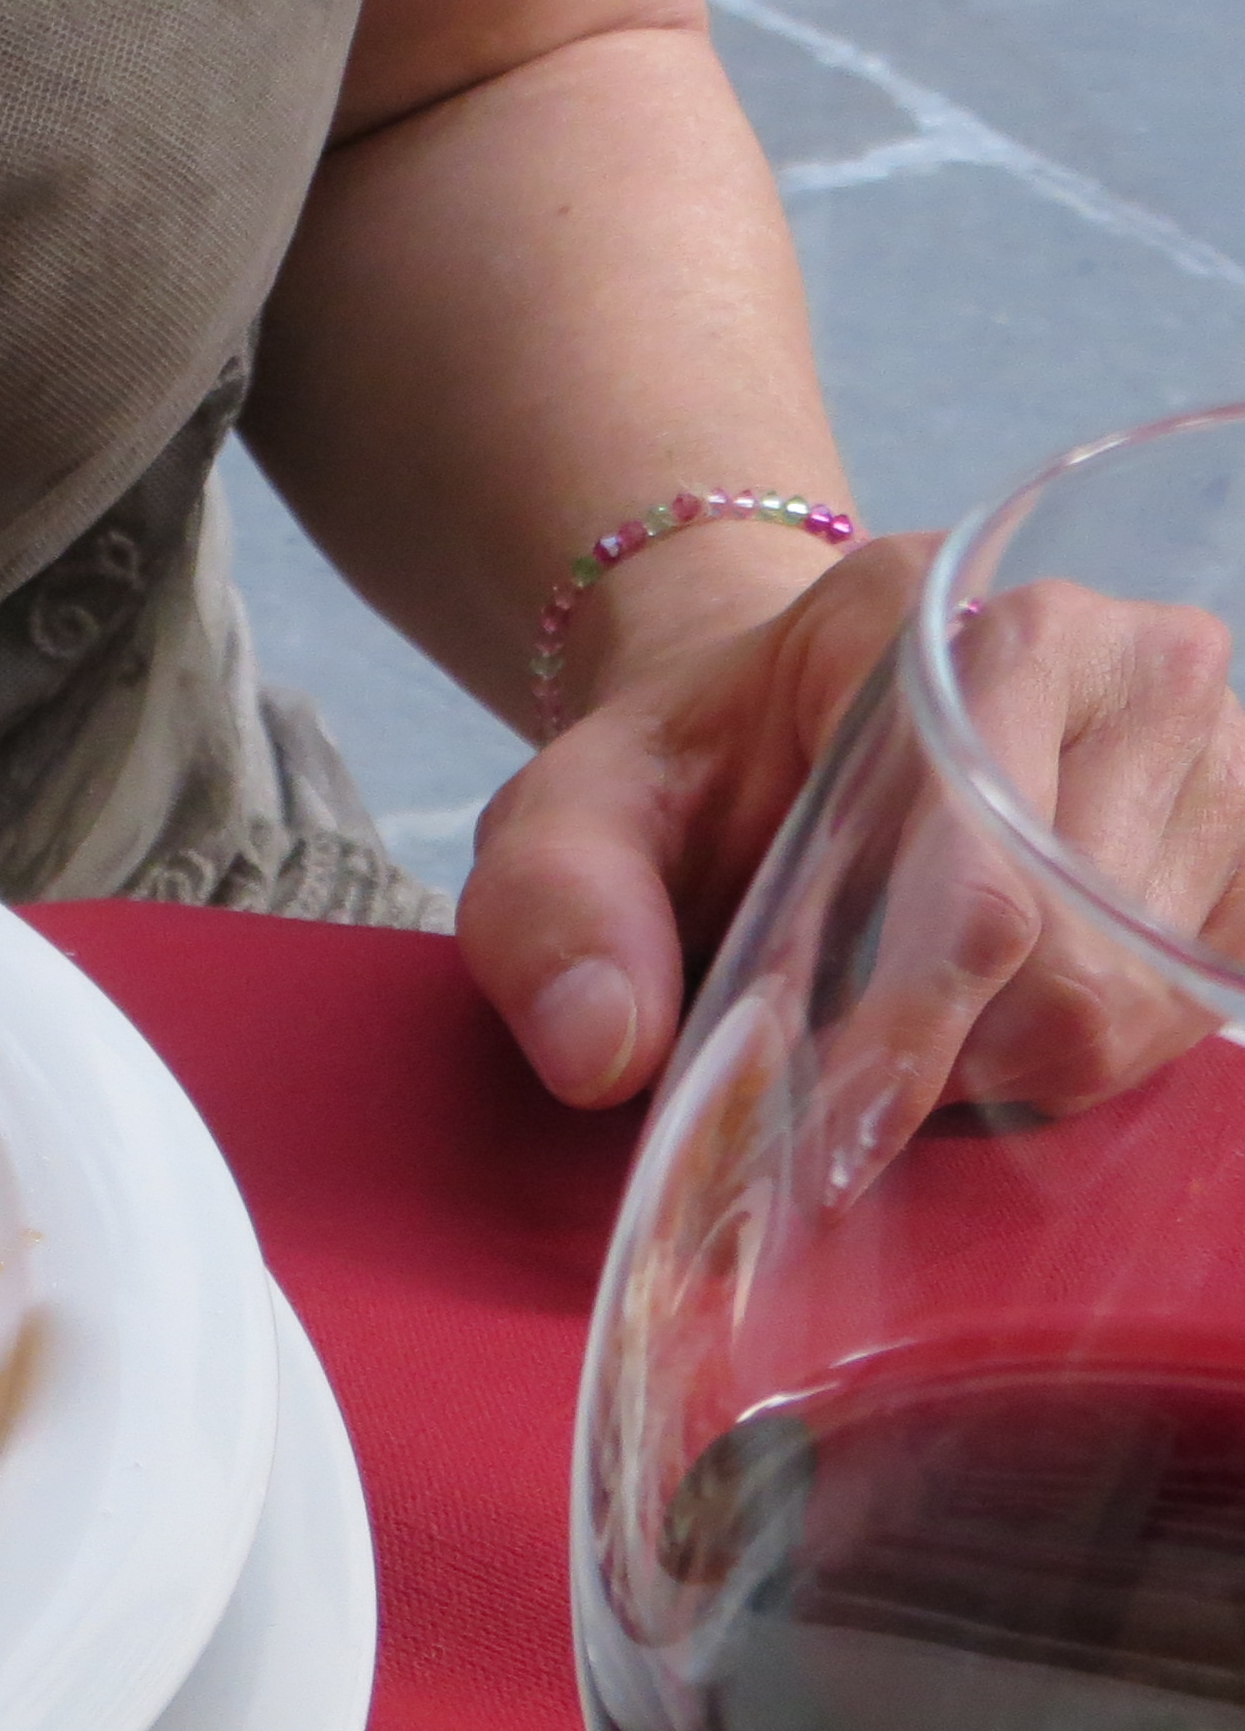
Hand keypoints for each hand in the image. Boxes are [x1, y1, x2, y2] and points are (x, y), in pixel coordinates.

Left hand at [462, 536, 1244, 1117]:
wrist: (776, 742)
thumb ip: (551, 917)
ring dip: (1020, 1065)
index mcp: (924, 617)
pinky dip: (1101, 1053)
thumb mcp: (562, 828)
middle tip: (847, 1077)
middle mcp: (1110, 648)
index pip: (972, 859)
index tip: (831, 1113)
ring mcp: (1213, 732)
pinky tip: (1005, 1021)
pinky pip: (1210, 999)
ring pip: (1146, 992)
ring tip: (913, 1026)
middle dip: (954, 1056)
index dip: (906, 1013)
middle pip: (1075, 950)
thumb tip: (606, 1051)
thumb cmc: (682, 786)